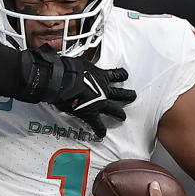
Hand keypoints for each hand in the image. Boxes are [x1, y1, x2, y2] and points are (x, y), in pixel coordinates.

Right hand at [18, 45, 135, 137]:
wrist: (62, 81)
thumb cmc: (67, 69)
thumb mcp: (78, 62)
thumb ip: (79, 66)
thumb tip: (70, 62)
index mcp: (100, 75)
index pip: (115, 74)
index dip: (121, 75)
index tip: (124, 75)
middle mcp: (103, 89)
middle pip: (120, 93)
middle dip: (127, 95)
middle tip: (132, 96)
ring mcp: (99, 102)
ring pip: (114, 109)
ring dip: (119, 114)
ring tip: (122, 117)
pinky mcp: (91, 113)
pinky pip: (98, 124)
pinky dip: (100, 129)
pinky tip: (102, 133)